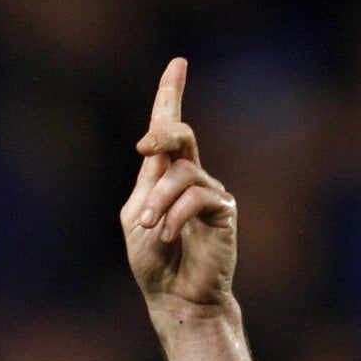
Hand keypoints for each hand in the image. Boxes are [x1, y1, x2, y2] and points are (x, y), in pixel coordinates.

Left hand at [122, 58, 235, 312]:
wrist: (176, 298)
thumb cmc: (154, 263)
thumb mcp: (137, 220)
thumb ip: (147, 185)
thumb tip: (161, 159)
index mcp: (165, 176)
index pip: (170, 129)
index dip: (171, 94)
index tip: (177, 62)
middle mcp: (191, 178)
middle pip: (182, 136)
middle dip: (162, 134)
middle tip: (144, 149)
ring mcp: (209, 192)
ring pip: (183, 174)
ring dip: (160, 200)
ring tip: (153, 228)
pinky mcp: (224, 211)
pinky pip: (198, 197)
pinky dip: (177, 215)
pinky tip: (170, 237)